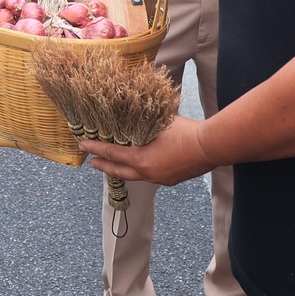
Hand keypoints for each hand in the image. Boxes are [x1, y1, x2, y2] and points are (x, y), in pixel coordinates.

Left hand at [81, 117, 212, 186]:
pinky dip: (140, 170)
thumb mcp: (160, 123)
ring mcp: (160, 178)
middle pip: (119, 172)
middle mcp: (147, 173)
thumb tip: (133, 115)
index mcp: (141, 159)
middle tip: (91, 162)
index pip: (111, 153)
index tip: (83, 145)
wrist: (211, 147)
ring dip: (122, 169)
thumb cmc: (186, 131)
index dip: (95, 149)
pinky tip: (141, 164)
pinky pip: (150, 176)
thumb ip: (144, 123)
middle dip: (103, 166)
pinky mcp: (171, 180)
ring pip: (135, 176)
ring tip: (114, 164)